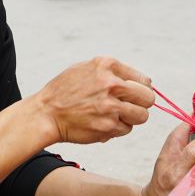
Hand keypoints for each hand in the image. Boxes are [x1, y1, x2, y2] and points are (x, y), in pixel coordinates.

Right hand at [29, 57, 154, 144]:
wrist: (46, 113)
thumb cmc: (65, 91)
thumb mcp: (86, 68)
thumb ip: (113, 72)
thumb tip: (144, 82)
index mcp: (107, 65)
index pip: (144, 80)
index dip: (140, 89)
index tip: (133, 95)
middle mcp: (111, 84)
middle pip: (148, 98)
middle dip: (141, 104)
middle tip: (129, 107)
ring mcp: (111, 107)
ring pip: (142, 116)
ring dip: (131, 118)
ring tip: (115, 115)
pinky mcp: (108, 126)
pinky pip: (126, 129)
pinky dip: (117, 128)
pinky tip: (102, 122)